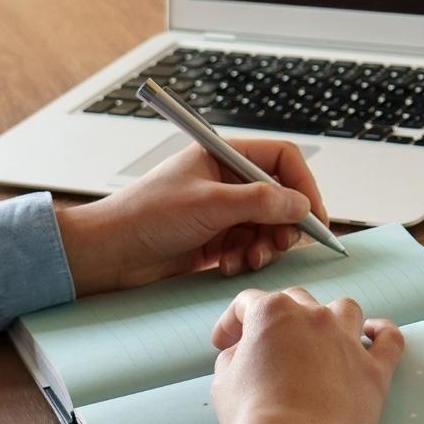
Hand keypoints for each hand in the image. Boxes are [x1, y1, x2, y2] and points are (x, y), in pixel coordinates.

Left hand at [55, 138, 328, 296]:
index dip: (303, 186)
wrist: (109, 253)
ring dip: (265, 246)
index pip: (281, 159)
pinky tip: (229, 267)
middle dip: (285, 224)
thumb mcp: (209, 204)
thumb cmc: (145, 216)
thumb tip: (301, 205)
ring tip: (250, 259)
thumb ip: (259, 202)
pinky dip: (247, 259)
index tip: (314, 217)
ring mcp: (221, 211)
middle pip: (280, 197)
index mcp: (223, 156)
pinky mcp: (215, 240)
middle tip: (280, 244)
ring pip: (267, 227)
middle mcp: (226, 181)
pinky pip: (249, 247)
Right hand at [208, 287, 402, 423]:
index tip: (224, 344)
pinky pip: (390, 339)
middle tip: (266, 346)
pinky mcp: (374, 370)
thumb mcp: (223, 380)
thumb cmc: (252, 415)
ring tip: (321, 336)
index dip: (232, 321)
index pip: (248, 303)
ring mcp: (348, 341)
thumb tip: (244, 354)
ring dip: (330, 317)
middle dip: (278, 318)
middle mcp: (314, 317)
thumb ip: (234, 356)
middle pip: (297, 300)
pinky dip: (383, 332)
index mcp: (273, 313)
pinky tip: (374, 333)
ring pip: (344, 309)